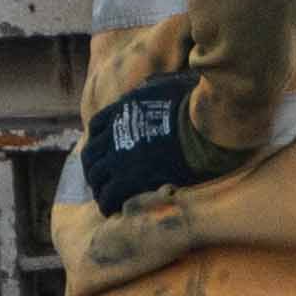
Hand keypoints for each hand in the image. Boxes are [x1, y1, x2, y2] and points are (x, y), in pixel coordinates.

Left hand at [74, 80, 216, 212]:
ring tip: (105, 199)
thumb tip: (150, 85)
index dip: (97, 141)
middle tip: (99, 179)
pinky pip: (110, 196)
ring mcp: (119, 158)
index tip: (101, 151)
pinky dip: (108, 204)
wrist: (204, 127)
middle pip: (91, 155)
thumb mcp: (167, 84)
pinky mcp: (131, 179)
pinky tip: (111, 211)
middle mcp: (114, 134)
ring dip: (99, 188)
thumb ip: (153, 87)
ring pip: (97, 177)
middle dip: (93, 168)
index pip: (97, 126)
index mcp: (121, 110)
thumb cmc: (195, 104)